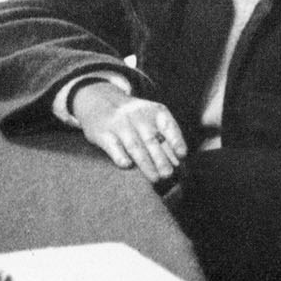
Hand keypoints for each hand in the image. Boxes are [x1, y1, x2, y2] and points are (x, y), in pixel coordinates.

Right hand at [71, 82, 187, 182]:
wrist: (99, 101)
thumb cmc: (134, 118)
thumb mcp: (152, 119)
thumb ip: (166, 137)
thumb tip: (179, 162)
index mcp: (155, 111)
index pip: (168, 126)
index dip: (176, 141)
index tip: (182, 156)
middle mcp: (138, 115)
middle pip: (152, 140)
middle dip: (162, 159)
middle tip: (168, 175)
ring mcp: (119, 124)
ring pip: (135, 146)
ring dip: (146, 164)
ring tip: (155, 178)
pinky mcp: (103, 133)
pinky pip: (113, 146)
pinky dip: (120, 156)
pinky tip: (127, 166)